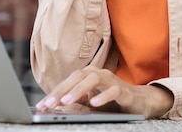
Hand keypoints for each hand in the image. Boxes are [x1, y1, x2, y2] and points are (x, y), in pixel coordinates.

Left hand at [35, 66, 173, 118]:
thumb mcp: (90, 102)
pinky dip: (102, 96)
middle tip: (50, 103)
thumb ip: (76, 102)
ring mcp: (111, 80)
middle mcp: (98, 74)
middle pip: (77, 77)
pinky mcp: (123, 90)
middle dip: (62, 90)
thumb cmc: (112, 100)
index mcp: (87, 76)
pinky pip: (113, 90)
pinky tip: (94, 104)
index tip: (42, 105)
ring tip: (67, 101)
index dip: (54, 93)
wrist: (139, 101)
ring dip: (79, 90)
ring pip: (93, 79)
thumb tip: (56, 107)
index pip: (68, 82)